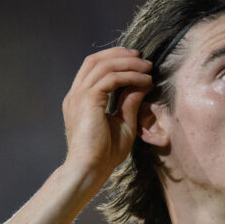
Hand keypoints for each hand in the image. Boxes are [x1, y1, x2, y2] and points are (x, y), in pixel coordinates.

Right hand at [61, 47, 152, 177]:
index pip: (93, 68)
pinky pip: (111, 79)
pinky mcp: (88, 100)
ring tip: (148, 68)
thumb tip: (142, 84)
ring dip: (128, 64)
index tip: (136, 61)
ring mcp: (79, 96)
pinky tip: (145, 81)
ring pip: (104, 66)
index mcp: (79, 99)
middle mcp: (76, 94)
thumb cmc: (104, 154)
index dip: (114, 59)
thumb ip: (130, 102)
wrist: (90, 169)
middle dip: (120, 54)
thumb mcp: (123, 123)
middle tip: (143, 58)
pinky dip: (130, 76)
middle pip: (95, 60)